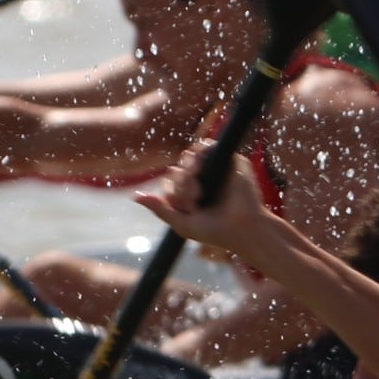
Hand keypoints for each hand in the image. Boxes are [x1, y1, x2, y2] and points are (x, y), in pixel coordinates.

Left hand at [134, 142, 277, 256]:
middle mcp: (203, 178)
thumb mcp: (182, 223)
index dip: (173, 193)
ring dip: (188, 176)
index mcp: (191, 193)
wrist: (243, 229)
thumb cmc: (215, 231)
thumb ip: (160, 209)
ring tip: (199, 192)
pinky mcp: (230, 161)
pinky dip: (202, 160)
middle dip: (181, 187)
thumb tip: (135, 197)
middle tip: (195, 202)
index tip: (188, 209)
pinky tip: (203, 178)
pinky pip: (207, 148)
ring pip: (190, 158)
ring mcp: (216, 168)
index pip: (170, 181)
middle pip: (177, 169)